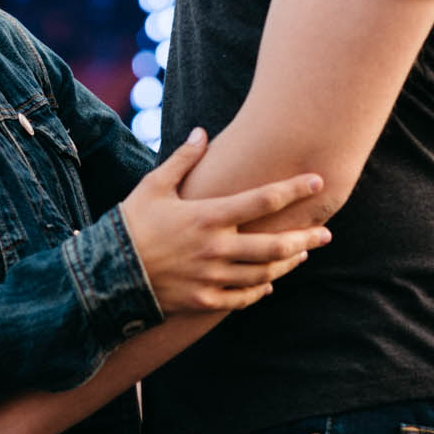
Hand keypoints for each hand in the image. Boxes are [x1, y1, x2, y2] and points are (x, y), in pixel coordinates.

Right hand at [119, 128, 330, 313]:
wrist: (107, 275)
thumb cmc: (131, 225)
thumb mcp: (153, 186)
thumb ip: (183, 161)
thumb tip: (202, 133)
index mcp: (207, 216)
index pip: (262, 200)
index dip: (293, 189)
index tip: (317, 181)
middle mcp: (216, 248)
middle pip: (274, 244)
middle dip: (305, 238)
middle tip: (326, 233)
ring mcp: (212, 277)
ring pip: (263, 272)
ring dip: (287, 263)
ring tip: (302, 254)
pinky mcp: (205, 300)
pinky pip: (243, 297)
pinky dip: (260, 289)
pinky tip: (269, 282)